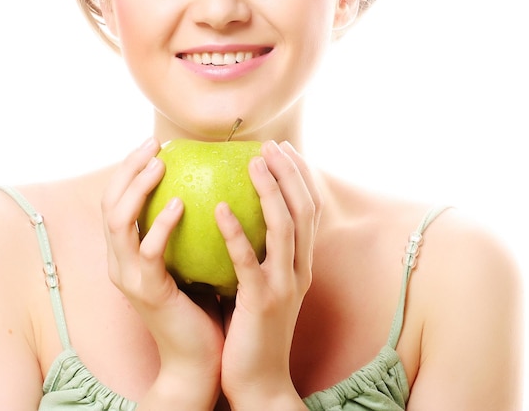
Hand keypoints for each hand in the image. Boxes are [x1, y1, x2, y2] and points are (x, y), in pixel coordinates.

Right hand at [101, 138, 222, 408]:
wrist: (199, 358)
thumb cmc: (200, 302)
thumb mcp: (190, 256)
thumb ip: (188, 226)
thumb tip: (211, 183)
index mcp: (128, 252)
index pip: (117, 200)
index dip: (130, 168)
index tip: (155, 143)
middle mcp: (119, 262)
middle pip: (108, 203)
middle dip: (127, 168)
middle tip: (153, 144)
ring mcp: (129, 278)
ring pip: (118, 222)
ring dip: (136, 189)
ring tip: (160, 165)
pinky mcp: (147, 293)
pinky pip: (148, 252)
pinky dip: (161, 225)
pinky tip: (180, 204)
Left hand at [216, 140, 320, 409]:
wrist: (260, 382)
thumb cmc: (255, 329)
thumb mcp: (265, 286)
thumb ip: (261, 253)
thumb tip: (238, 214)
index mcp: (301, 264)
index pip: (308, 209)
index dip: (300, 176)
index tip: (283, 149)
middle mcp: (300, 269)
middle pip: (303, 209)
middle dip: (290, 173)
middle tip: (271, 145)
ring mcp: (284, 285)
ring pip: (285, 227)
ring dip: (271, 190)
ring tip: (254, 163)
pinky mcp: (261, 302)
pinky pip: (248, 260)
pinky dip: (236, 231)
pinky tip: (220, 208)